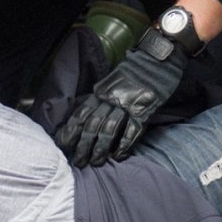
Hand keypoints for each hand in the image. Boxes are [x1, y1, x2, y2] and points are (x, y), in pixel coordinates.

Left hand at [53, 36, 186, 166]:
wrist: (158, 59)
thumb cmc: (135, 71)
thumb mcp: (112, 80)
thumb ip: (101, 96)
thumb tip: (86, 116)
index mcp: (102, 90)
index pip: (81, 114)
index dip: (70, 131)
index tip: (63, 145)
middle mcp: (112, 98)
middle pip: (92, 125)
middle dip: (83, 146)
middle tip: (78, 162)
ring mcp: (128, 104)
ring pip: (109, 130)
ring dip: (100, 149)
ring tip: (96, 162)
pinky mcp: (144, 110)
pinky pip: (131, 131)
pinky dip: (124, 146)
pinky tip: (118, 156)